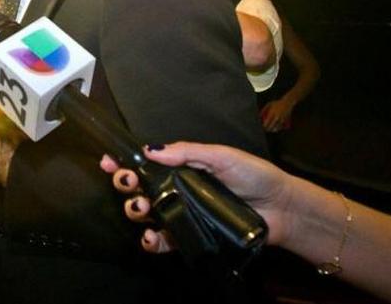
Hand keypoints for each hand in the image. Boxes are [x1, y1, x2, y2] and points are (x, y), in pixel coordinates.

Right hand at [100, 142, 294, 251]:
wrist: (281, 209)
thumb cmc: (254, 176)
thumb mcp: (222, 156)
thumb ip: (188, 152)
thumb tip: (151, 149)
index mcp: (182, 168)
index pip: (147, 165)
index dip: (125, 164)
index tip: (109, 162)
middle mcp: (178, 191)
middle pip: (139, 190)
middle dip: (126, 186)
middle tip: (128, 184)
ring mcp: (183, 215)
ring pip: (147, 215)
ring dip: (136, 211)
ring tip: (142, 208)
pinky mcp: (191, 237)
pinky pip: (165, 241)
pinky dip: (152, 241)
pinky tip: (152, 237)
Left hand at [260, 99, 294, 132]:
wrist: (287, 102)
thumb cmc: (277, 103)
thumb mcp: (269, 104)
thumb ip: (263, 110)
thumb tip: (259, 116)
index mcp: (272, 113)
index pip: (267, 122)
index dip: (264, 126)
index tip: (263, 127)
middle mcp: (277, 117)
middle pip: (271, 126)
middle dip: (268, 129)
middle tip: (266, 130)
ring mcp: (282, 119)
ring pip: (277, 127)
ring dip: (274, 130)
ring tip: (272, 130)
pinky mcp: (286, 120)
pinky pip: (282, 126)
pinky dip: (279, 128)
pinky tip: (277, 129)